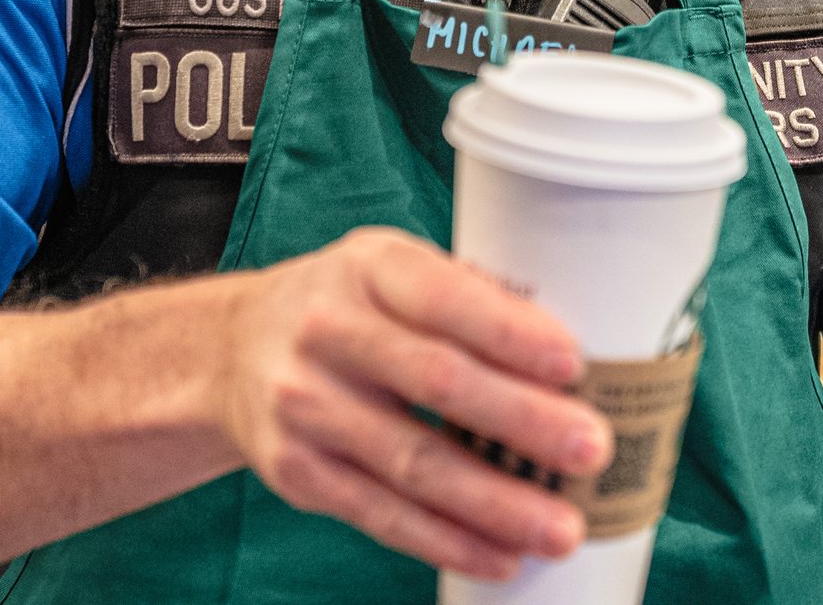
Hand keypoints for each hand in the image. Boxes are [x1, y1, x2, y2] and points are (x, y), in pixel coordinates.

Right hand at [218, 226, 611, 579]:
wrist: (231, 350)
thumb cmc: (348, 304)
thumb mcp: (394, 268)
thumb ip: (470, 296)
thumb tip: (577, 343)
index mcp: (368, 267)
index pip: (444, 298)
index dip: (509, 333)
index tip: (574, 364)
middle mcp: (328, 330)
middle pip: (437, 382)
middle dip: (522, 421)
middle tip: (591, 449)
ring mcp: (306, 406)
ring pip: (412, 463)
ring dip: (495, 503)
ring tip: (560, 528)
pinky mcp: (297, 472)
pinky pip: (380, 515)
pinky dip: (446, 541)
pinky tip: (499, 556)